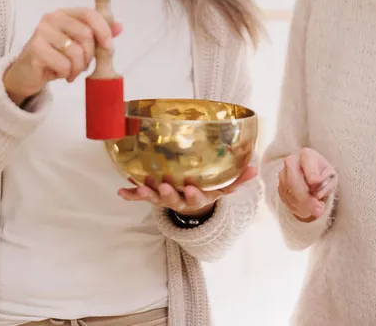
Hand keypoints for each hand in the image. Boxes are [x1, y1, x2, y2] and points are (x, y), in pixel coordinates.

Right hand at [3, 8, 122, 103]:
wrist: (26, 74)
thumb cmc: (54, 57)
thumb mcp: (77, 45)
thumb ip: (97, 35)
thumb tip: (120, 26)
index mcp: (64, 13)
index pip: (90, 14)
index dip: (104, 30)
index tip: (109, 47)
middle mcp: (51, 18)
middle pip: (86, 34)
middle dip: (90, 55)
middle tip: (83, 65)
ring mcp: (41, 32)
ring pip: (76, 52)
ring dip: (78, 68)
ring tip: (71, 71)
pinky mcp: (35, 50)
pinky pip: (64, 64)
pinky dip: (66, 73)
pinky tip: (59, 74)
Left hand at [117, 166, 257, 216]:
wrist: (190, 208)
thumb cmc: (207, 191)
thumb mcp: (223, 188)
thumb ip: (238, 179)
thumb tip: (255, 167)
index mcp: (195, 198)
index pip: (196, 197)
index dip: (193, 194)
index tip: (192, 187)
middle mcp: (178, 200)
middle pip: (173, 200)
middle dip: (168, 194)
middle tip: (165, 187)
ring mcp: (163, 199)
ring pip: (155, 198)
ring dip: (146, 194)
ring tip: (141, 188)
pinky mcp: (151, 197)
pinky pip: (138, 197)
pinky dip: (129, 194)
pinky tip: (120, 190)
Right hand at [278, 148, 337, 221]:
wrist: (312, 178)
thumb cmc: (323, 175)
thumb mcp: (331, 178)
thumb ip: (326, 184)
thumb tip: (316, 193)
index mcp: (307, 154)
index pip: (307, 163)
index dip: (311, 173)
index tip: (315, 182)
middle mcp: (291, 162)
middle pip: (293, 179)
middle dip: (305, 197)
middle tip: (318, 210)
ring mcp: (283, 174)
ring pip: (289, 192)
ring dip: (303, 205)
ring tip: (317, 210)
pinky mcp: (280, 187)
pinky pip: (286, 200)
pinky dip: (298, 208)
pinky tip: (308, 209)